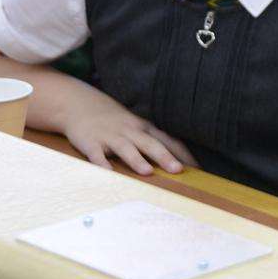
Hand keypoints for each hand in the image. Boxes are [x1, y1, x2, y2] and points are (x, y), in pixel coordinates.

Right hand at [62, 91, 197, 174]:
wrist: (80, 104)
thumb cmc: (115, 121)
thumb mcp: (137, 127)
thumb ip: (154, 141)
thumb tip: (178, 160)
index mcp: (144, 128)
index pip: (168, 140)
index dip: (183, 154)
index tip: (197, 168)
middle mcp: (130, 131)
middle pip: (150, 144)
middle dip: (165, 156)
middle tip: (178, 170)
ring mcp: (110, 136)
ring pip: (126, 148)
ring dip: (137, 160)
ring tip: (148, 172)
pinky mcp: (91, 142)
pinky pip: (97, 155)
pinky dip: (102, 164)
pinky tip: (108, 173)